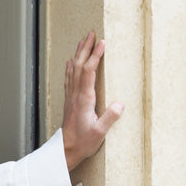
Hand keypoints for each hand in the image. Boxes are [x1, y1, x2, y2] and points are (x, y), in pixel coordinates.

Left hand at [62, 32, 123, 171]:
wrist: (65, 152)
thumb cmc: (82, 143)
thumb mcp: (99, 133)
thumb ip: (110, 118)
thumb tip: (120, 104)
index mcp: (84, 100)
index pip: (89, 72)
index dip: (95, 56)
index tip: (102, 43)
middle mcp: (75, 95)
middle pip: (79, 66)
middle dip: (86, 48)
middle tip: (91, 33)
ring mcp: (71, 98)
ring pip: (72, 71)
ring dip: (77, 55)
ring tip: (82, 42)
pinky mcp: (69, 102)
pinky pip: (68, 80)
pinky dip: (70, 68)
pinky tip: (69, 63)